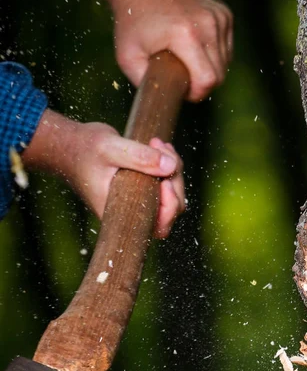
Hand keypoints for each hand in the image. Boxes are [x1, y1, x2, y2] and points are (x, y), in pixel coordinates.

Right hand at [23, 110, 184, 237]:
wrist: (68, 146)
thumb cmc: (84, 150)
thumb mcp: (111, 149)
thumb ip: (140, 157)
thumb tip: (171, 166)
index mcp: (121, 214)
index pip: (159, 226)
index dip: (171, 205)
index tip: (165, 180)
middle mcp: (131, 212)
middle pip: (171, 209)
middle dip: (174, 178)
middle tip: (160, 148)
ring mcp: (137, 202)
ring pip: (171, 195)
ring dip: (172, 169)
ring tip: (156, 144)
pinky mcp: (140, 190)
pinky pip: (164, 184)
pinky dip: (166, 166)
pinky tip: (157, 147)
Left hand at [90, 0, 232, 100]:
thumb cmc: (133, 22)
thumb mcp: (127, 58)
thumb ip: (145, 84)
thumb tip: (161, 103)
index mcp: (186, 36)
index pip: (208, 80)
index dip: (197, 94)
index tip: (184, 92)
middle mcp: (208, 24)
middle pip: (220, 75)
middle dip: (202, 84)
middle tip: (183, 79)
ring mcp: (218, 17)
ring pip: (226, 62)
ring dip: (209, 68)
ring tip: (187, 61)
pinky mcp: (224, 14)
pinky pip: (226, 48)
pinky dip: (214, 54)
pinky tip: (196, 47)